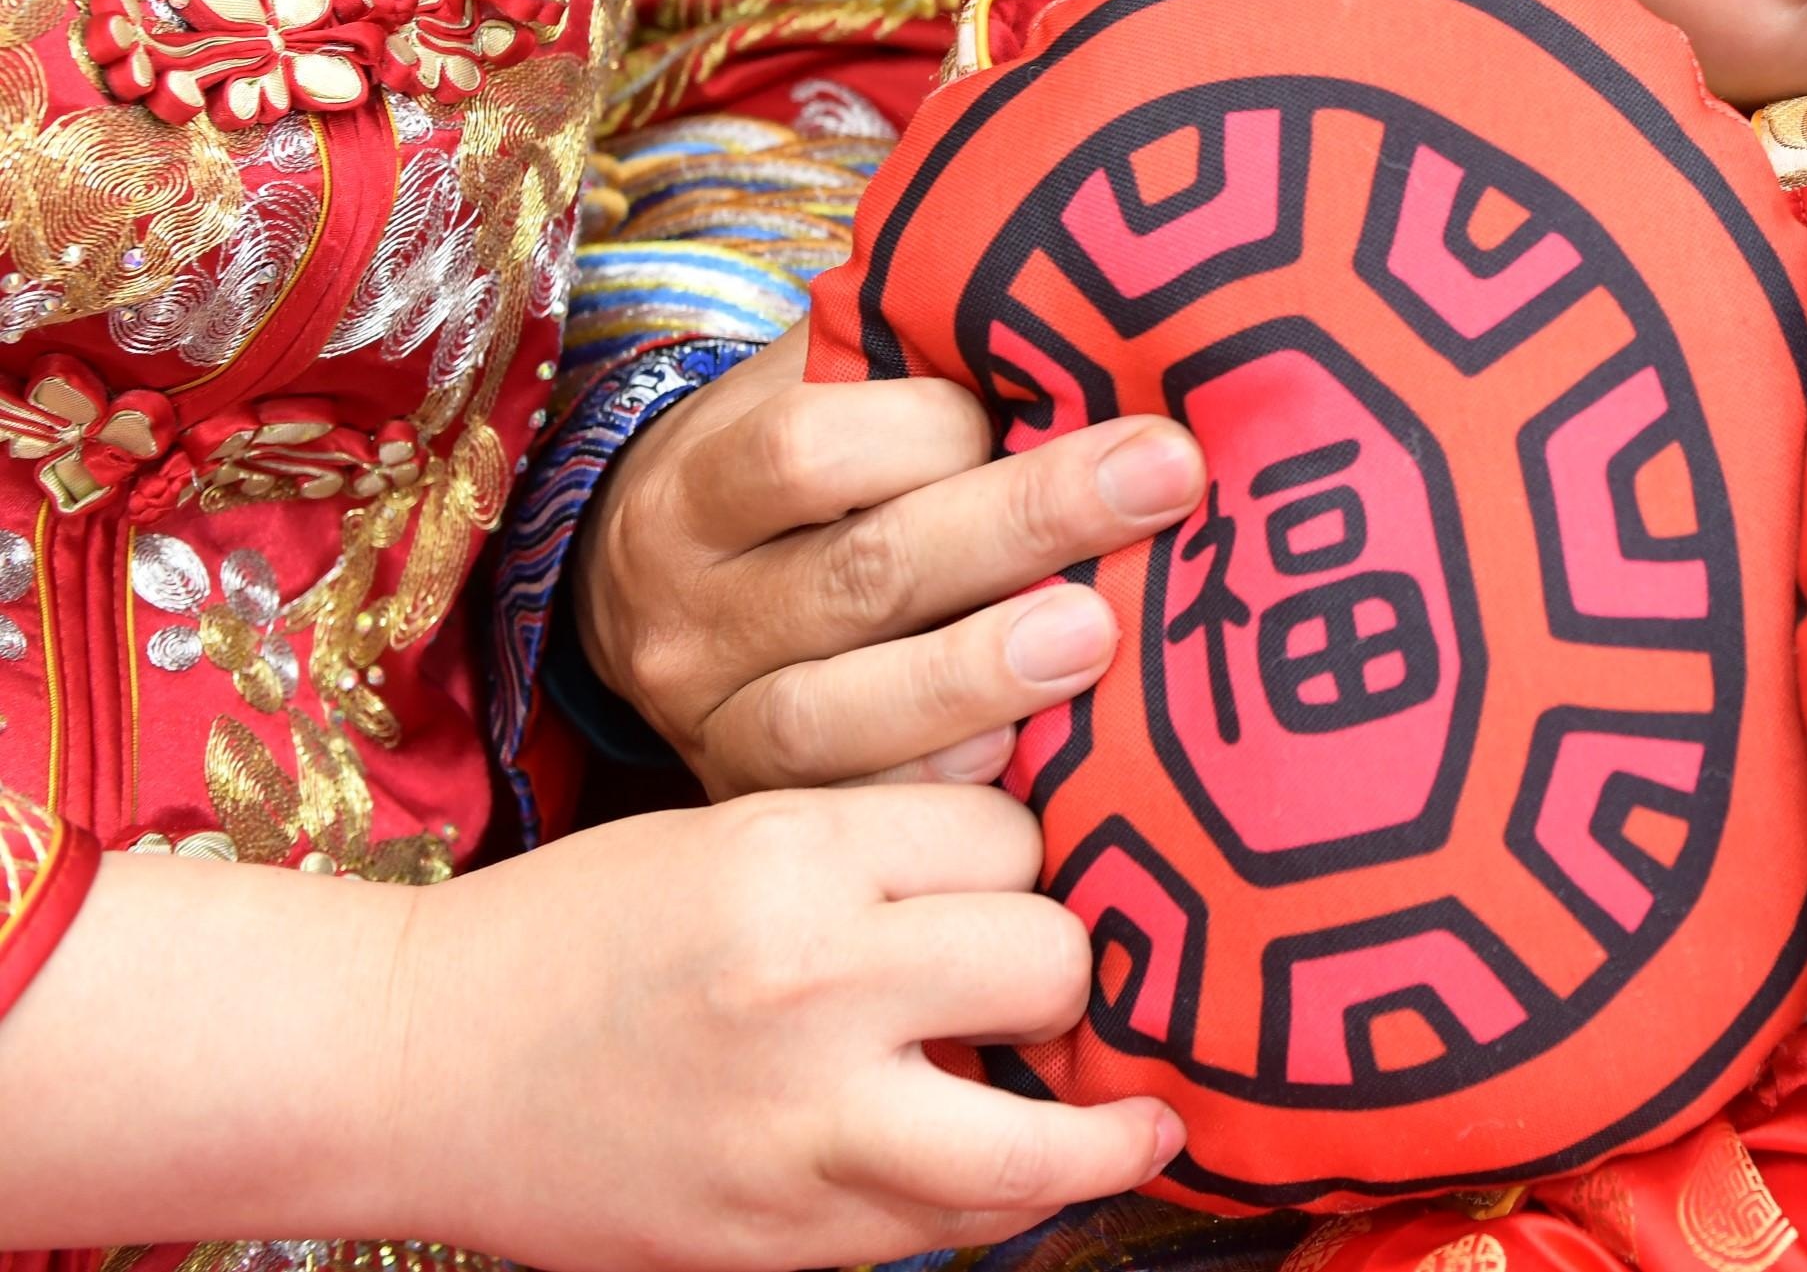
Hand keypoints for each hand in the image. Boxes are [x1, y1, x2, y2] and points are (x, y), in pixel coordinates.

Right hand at [400, 786, 1178, 1265]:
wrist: (409, 1064)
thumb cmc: (580, 930)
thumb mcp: (734, 832)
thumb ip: (881, 851)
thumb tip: (1049, 871)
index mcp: (795, 856)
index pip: (1012, 838)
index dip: (1021, 860)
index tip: (999, 883)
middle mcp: (811, 985)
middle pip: (1050, 964)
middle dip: (1058, 975)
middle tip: (1034, 988)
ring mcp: (798, 1128)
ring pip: (1035, 1147)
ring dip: (1095, 1132)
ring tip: (1139, 1121)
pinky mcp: (778, 1236)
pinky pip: (947, 1229)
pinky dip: (998, 1203)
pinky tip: (1018, 1174)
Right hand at [577, 324, 1208, 794]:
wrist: (655, 608)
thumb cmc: (797, 475)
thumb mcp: (814, 390)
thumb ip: (905, 354)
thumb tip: (1075, 294)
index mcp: (698, 485)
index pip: (808, 451)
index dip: (941, 429)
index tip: (1058, 398)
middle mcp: (691, 613)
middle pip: (861, 574)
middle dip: (1023, 523)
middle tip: (1166, 479)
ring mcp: (716, 726)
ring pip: (836, 713)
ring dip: (976, 675)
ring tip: (1098, 636)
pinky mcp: (763, 813)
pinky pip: (848, 816)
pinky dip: (932, 797)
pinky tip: (1022, 776)